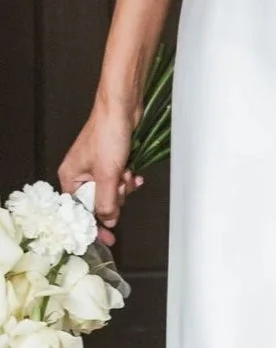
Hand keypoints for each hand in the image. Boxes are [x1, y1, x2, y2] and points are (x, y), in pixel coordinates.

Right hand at [58, 103, 142, 244]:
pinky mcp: (111, 161)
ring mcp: (97, 167)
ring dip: (123, 186)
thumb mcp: (107, 174)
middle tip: (119, 184)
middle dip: (115, 196)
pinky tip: (134, 172)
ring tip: (127, 173)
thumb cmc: (108, 133)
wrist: (123, 107)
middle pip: (99, 202)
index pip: (79, 210)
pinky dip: (128, 178)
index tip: (108, 239)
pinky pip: (120, 179)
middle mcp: (81, 173)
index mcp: (70, 177)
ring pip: (112, 191)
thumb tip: (108, 221)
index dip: (94, 225)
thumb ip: (106, 201)